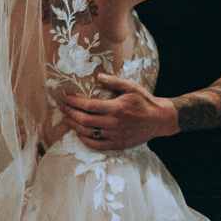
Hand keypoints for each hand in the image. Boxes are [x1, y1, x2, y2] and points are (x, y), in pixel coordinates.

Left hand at [60, 73, 178, 149]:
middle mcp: (114, 123)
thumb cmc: (144, 101)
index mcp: (116, 108)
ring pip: (89, 133)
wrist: (159, 119)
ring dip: (74, 126)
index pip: (89, 106)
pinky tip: (79, 133)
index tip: (65, 99)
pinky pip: (97, 144)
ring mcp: (115, 136)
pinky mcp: (118, 144)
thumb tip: (98, 76)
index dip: (74, 103)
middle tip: (62, 108)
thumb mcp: (131, 87)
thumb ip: (114, 81)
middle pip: (85, 120)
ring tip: (66, 119)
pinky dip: (85, 139)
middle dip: (70, 113)